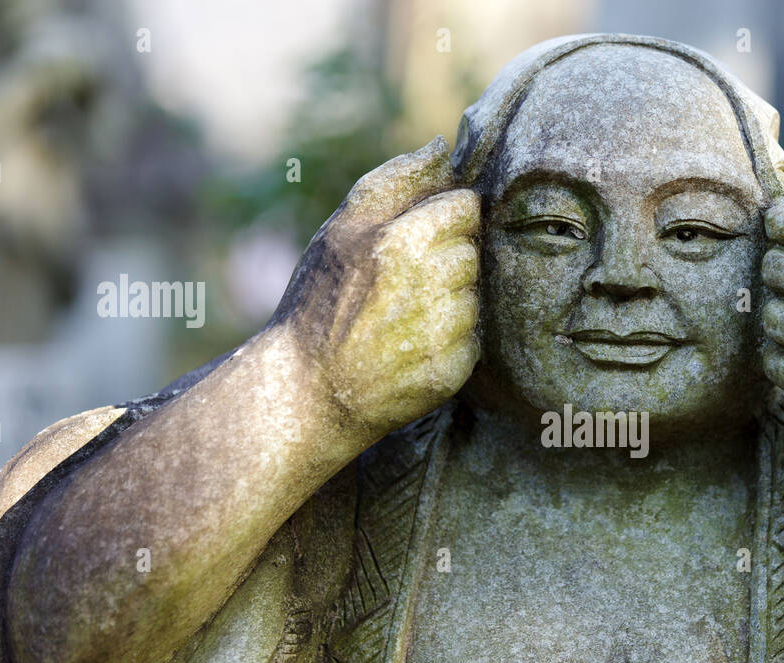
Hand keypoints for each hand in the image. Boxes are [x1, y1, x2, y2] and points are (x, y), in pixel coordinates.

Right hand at [280, 136, 479, 438]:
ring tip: (404, 318)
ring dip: (450, 303)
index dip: (446, 217)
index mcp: (402, 240)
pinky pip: (473, 340)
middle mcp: (429, 284)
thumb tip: (442, 147)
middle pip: (474, 250)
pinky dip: (450, 342)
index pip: (466, 206)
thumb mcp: (340, 231)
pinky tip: (411, 347)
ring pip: (476, 296)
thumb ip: (393, 182)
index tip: (419, 236)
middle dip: (447, 260)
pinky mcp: (450, 370)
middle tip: (403, 284)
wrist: (307, 392)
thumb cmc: (319, 303)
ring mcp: (443, 331)